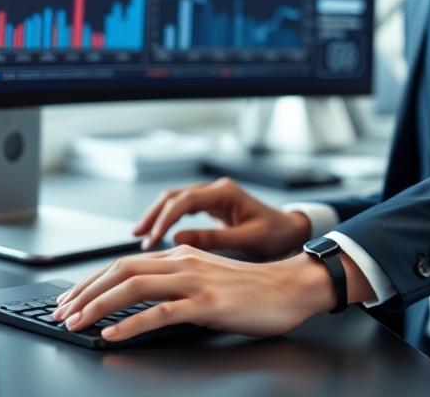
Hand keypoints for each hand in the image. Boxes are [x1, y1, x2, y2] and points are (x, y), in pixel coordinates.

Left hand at [52, 245, 334, 342]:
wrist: (291, 288)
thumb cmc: (253, 290)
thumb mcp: (207, 278)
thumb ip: (177, 282)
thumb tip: (145, 296)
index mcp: (180, 256)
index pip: (124, 264)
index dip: (92, 281)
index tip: (71, 299)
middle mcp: (183, 262)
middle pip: (121, 271)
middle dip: (85, 292)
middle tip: (62, 313)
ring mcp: (195, 282)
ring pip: (134, 287)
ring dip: (99, 306)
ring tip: (76, 323)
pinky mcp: (207, 303)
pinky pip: (161, 313)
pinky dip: (131, 324)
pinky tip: (113, 335)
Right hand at [133, 177, 310, 256]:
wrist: (291, 230)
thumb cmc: (275, 234)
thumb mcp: (247, 240)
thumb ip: (213, 239)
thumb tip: (177, 240)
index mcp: (225, 193)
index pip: (185, 201)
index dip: (165, 219)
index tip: (151, 238)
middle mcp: (216, 190)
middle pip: (174, 196)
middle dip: (153, 214)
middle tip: (138, 236)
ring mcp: (213, 196)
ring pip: (175, 200)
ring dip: (157, 216)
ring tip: (140, 235)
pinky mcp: (212, 206)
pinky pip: (183, 209)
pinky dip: (167, 219)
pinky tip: (157, 233)